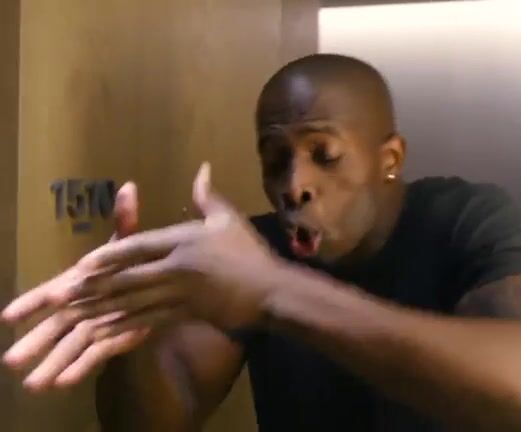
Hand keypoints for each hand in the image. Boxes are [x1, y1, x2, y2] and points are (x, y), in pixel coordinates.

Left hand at [2, 163, 281, 390]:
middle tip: (67, 293)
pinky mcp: (186, 314)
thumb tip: (202, 167)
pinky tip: (107, 330)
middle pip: (129, 277)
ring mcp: (180, 294)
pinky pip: (150, 321)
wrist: (270, 291)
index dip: (109, 256)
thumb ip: (208, 196)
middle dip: (96, 286)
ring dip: (104, 308)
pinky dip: (126, 326)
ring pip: (134, 302)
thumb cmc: (250, 253)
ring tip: (77, 313)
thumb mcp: (229, 219)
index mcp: (184, 241)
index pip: (138, 247)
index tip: (83, 263)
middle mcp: (177, 268)